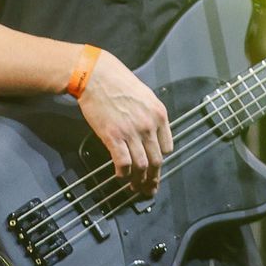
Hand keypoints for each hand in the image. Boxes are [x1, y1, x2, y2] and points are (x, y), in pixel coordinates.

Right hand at [77, 54, 172, 194]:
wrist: (97, 76)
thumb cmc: (119, 83)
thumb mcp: (145, 97)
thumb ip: (151, 116)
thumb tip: (151, 133)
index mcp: (160, 115)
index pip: (168, 147)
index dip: (161, 160)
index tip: (155, 168)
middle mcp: (149, 125)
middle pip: (157, 160)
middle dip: (154, 178)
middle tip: (150, 189)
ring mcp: (132, 132)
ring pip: (142, 164)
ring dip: (140, 180)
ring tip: (136, 188)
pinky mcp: (113, 136)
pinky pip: (123, 161)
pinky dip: (123, 173)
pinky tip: (121, 176)